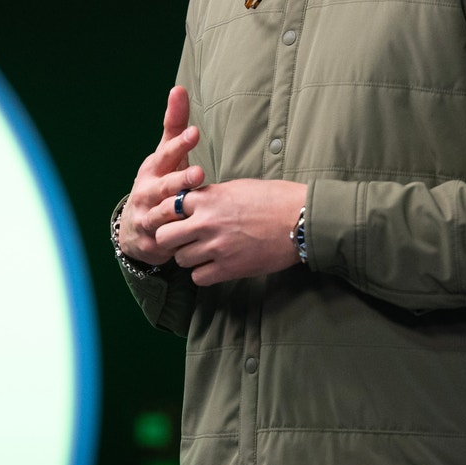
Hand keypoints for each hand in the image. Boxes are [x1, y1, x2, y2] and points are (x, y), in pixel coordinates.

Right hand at [118, 86, 203, 266]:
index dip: (180, 144)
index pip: (167, 153)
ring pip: (165, 213)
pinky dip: (179, 238)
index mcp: (154, 168)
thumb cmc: (159, 181)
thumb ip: (175, 124)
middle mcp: (148, 190)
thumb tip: (179, 88)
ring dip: (178, 210)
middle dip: (180, 179)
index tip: (194, 132)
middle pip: (165, 184)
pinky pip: (168, 239)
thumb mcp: (165, 155)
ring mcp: (149, 216)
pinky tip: (193, 237)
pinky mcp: (154, 240)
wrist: (136, 226)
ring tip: (193, 205)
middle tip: (198, 172)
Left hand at [153, 177, 306, 285]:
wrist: (300, 220)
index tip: (178, 218)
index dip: (170, 214)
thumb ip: (210, 196)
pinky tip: (214, 266)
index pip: (167, 207)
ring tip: (203, 252)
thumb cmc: (273, 199)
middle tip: (184, 239)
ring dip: (189, 257)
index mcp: (207, 198)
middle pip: (165, 236)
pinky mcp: (229, 268)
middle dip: (171, 238)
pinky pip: (198, 277)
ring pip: (180, 259)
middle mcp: (206, 222)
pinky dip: (203, 274)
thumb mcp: (236, 187)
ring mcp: (216, 247)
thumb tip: (193, 203)